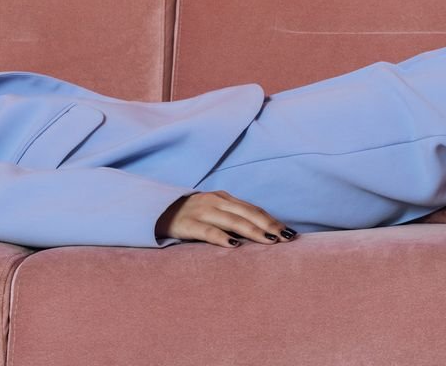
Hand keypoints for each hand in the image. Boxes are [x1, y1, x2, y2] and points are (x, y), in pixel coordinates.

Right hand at [155, 190, 297, 247]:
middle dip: (269, 225)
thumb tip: (261, 235)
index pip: (253, 209)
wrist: (156, 212)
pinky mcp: (187, 224)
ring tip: (270, 241)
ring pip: (233, 221)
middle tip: (286, 238)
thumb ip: (233, 220)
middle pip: (248, 213)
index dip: (272, 220)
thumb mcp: (214, 213)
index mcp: (224, 199)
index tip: (289, 232)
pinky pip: (207, 231)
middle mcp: (216, 202)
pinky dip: (222, 237)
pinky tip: (234, 245)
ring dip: (253, 231)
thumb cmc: (191, 217)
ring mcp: (202, 212)